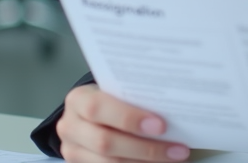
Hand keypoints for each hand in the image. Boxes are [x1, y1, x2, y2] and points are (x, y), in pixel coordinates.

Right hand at [57, 84, 190, 162]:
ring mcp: (72, 151)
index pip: (98, 108)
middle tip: (177, 149)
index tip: (160, 125)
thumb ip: (132, 98)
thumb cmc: (107, 99)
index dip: (128, 118)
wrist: (86, 116)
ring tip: (173, 157)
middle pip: (105, 143)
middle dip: (145, 148)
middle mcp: (70, 127)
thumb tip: (171, 109)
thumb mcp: (113, 91)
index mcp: (78, 99)